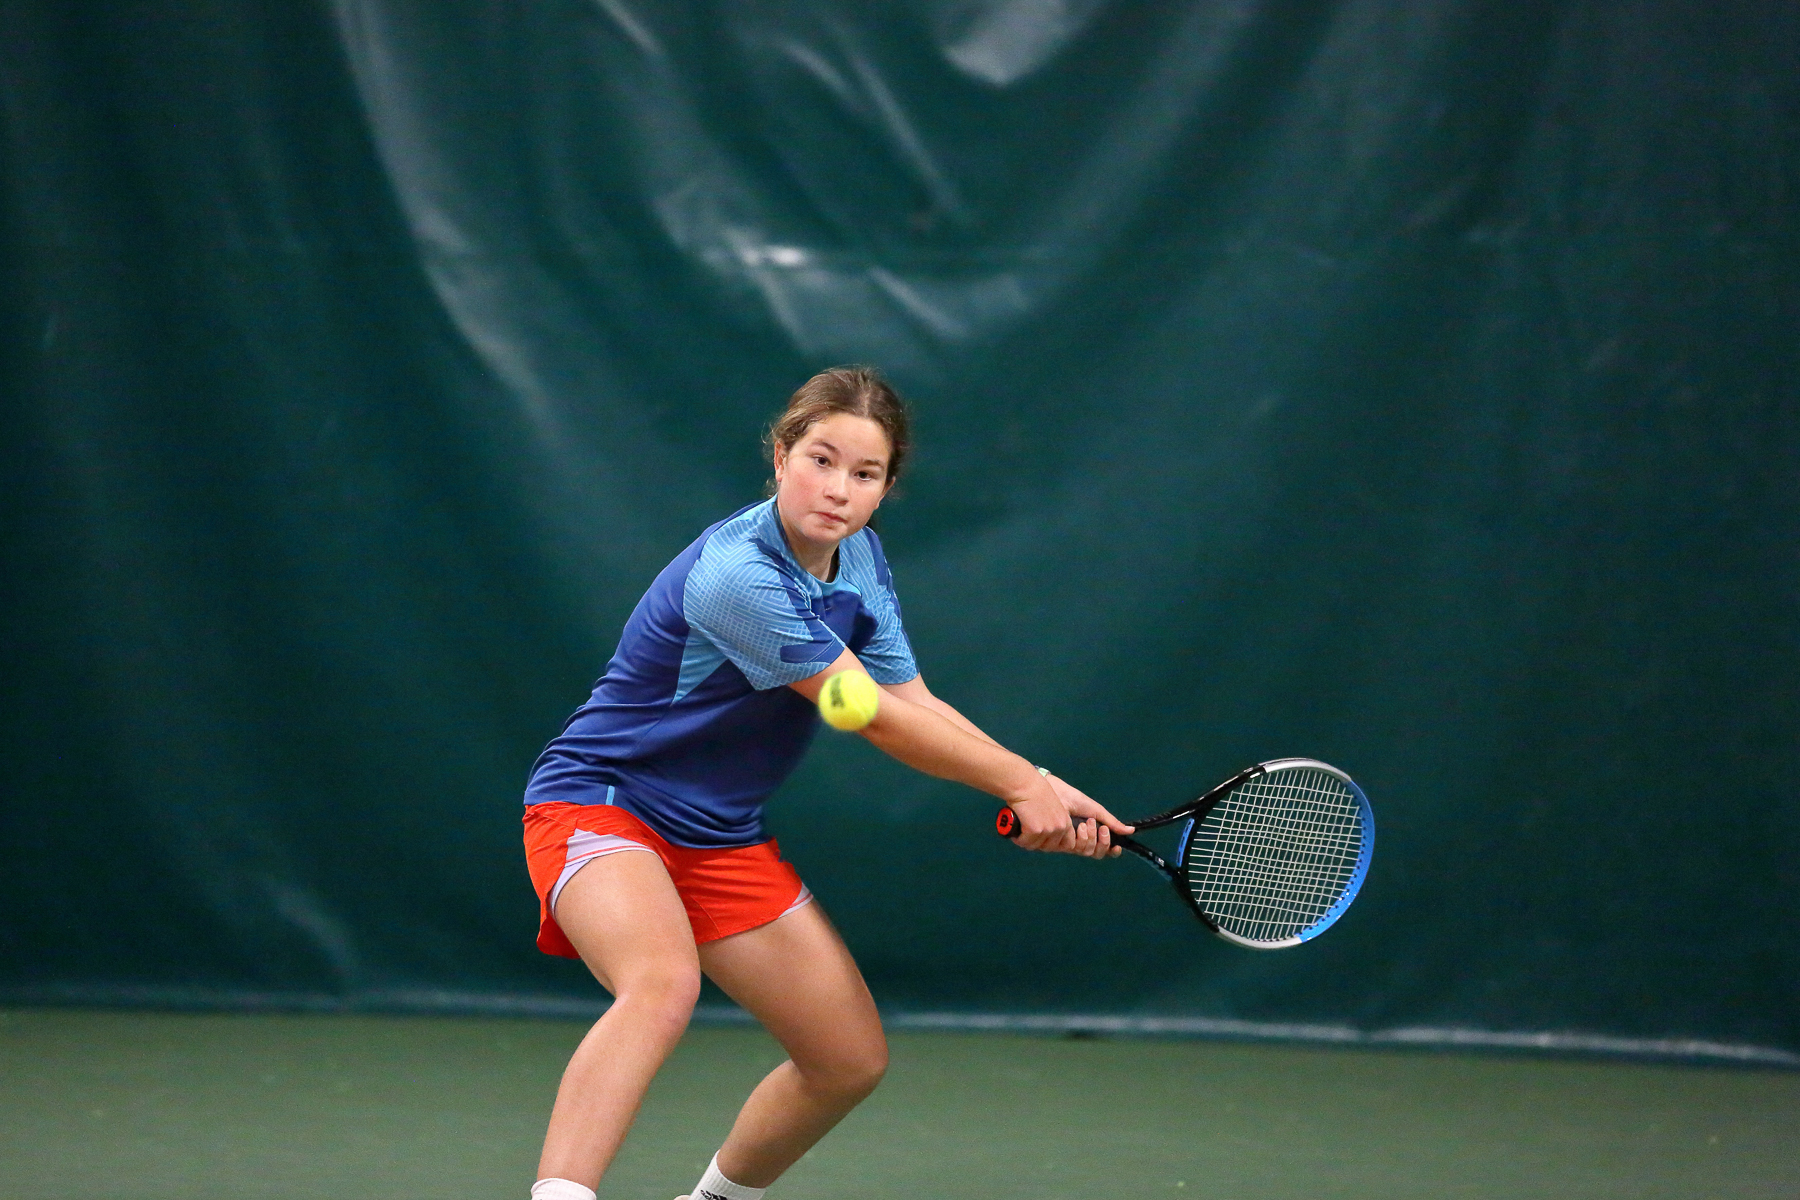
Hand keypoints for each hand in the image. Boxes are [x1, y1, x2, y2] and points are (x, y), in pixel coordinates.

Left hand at [1007, 772, 1134, 858]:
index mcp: (1084, 834)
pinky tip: (1077, 827)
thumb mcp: (1092, 809)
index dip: (1109, 850)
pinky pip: (1069, 849)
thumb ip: (1110, 821)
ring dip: (1089, 838)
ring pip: (1083, 852)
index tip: (1117, 847)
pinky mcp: (1051, 841)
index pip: (1099, 850)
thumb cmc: (1068, 797)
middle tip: (1097, 826)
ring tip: (1085, 823)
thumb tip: (1131, 831)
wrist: (1049, 790)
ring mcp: (1063, 842)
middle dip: (1100, 841)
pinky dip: (1078, 838)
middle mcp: (1074, 841)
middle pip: (1093, 853)